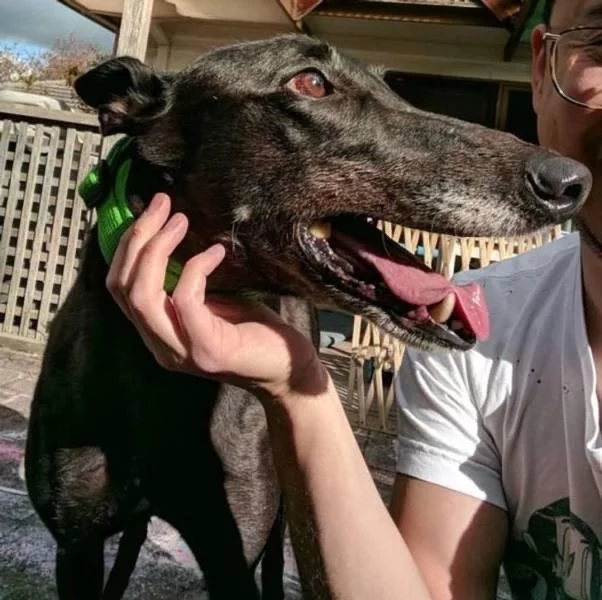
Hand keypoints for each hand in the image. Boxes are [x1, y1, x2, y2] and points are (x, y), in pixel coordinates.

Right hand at [106, 193, 327, 399]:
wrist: (287, 370)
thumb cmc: (254, 333)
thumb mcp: (212, 303)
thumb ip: (186, 285)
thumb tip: (173, 237)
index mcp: (158, 333)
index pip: (121, 287)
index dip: (128, 245)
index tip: (151, 212)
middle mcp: (161, 346)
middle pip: (125, 287)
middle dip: (138, 239)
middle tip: (162, 206)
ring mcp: (181, 351)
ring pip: (143, 296)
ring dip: (157, 249)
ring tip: (180, 221)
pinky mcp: (207, 350)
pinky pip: (186, 300)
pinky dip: (196, 269)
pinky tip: (216, 253)